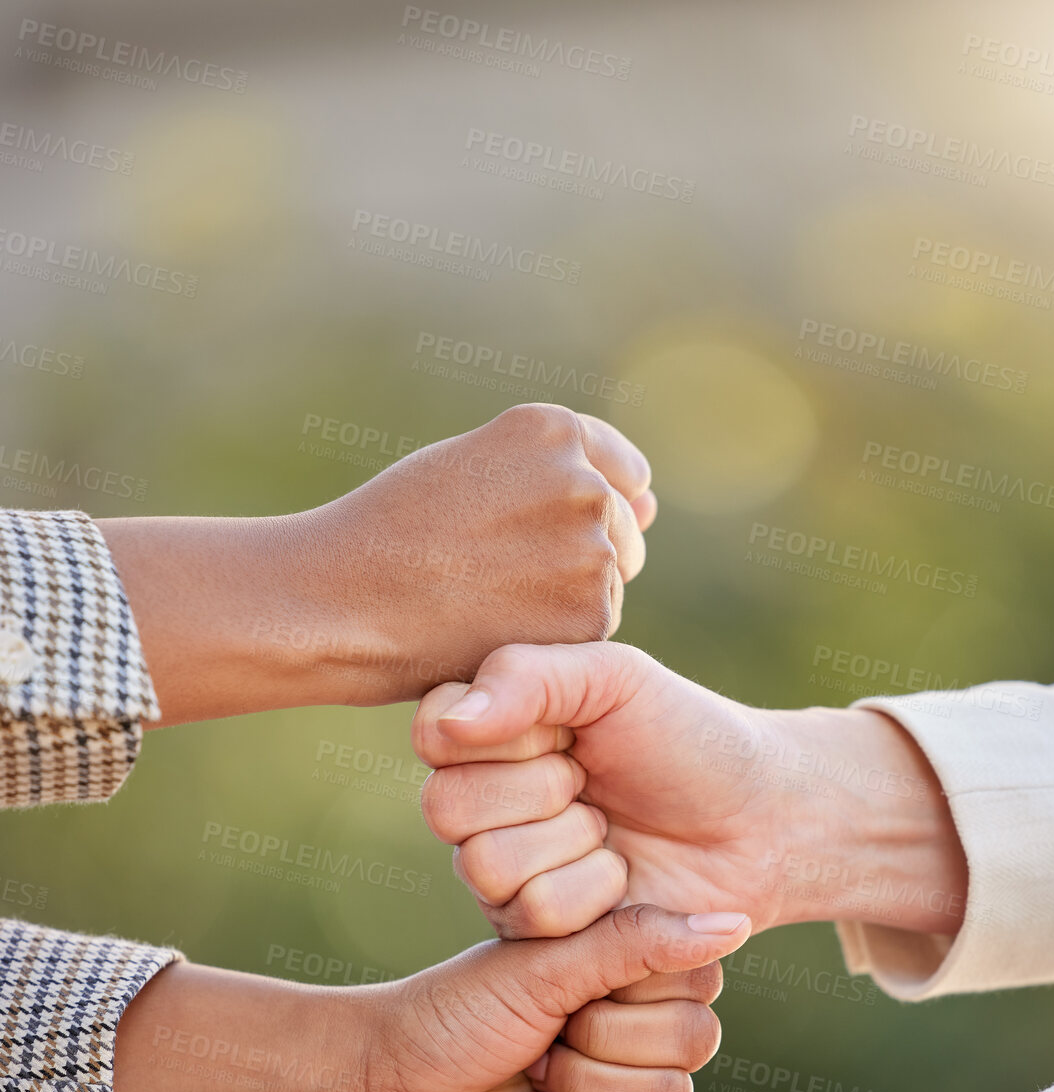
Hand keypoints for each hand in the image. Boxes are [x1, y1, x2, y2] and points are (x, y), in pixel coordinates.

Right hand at [99, 404, 656, 725]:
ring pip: (609, 582)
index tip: (530, 534)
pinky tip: (496, 630)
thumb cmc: (390, 533)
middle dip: (574, 554)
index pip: (619, 470)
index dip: (572, 510)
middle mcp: (585, 481)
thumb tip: (652, 506)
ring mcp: (592, 549)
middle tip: (492, 574)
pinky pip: (594, 630)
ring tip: (485, 599)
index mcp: (553, 429)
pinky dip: (555, 638)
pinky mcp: (591, 616)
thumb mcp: (470, 467)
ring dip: (565, 598)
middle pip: (622, 529)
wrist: (340, 602)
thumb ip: (560, 476)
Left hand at [110, 906, 748, 1091]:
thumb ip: (638, 942)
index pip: (696, 973)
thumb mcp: (546, 965)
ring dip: (584, 1085)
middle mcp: (638, 1025)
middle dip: (605, 1038)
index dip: (635, 984)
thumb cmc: (454, 1016)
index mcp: (627, 966)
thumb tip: (737, 920)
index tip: (568, 981)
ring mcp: (626, 1087)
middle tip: (544, 1034)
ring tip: (530, 1074)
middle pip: (693, 1038)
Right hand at [413, 642, 966, 938]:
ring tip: (612, 829)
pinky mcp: (537, 934)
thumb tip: (451, 724)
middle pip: (448, 808)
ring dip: (573, 844)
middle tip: (593, 781)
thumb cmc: (689, 738)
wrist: (761, 821)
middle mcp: (481, 802)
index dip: (503, 734)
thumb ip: (525, 678)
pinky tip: (625, 875)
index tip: (564, 729)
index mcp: (489, 731)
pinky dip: (597, 891)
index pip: (435, 733)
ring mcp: (503, 871)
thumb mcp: (615, 680)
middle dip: (542, 790)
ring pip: (486, 867)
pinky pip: (534, 916)